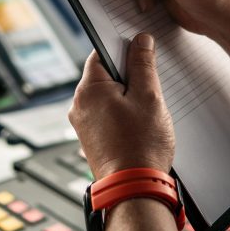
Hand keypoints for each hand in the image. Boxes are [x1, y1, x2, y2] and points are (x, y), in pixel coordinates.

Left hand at [68, 33, 174, 179]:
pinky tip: (138, 124)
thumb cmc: (140, 146)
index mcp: (89, 89)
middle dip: (127, 76)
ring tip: (146, 110)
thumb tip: (140, 41)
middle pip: (104, 75)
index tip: (139, 49)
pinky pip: (105, 114)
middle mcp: (79, 105)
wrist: (133, 189)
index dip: (122, 47)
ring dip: (126, 96)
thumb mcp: (148, 96)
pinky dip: (121, 113)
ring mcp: (83, 124)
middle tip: (150, 85)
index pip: (101, 52)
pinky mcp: (91, 139)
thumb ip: (143, 64)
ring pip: (107, 96)